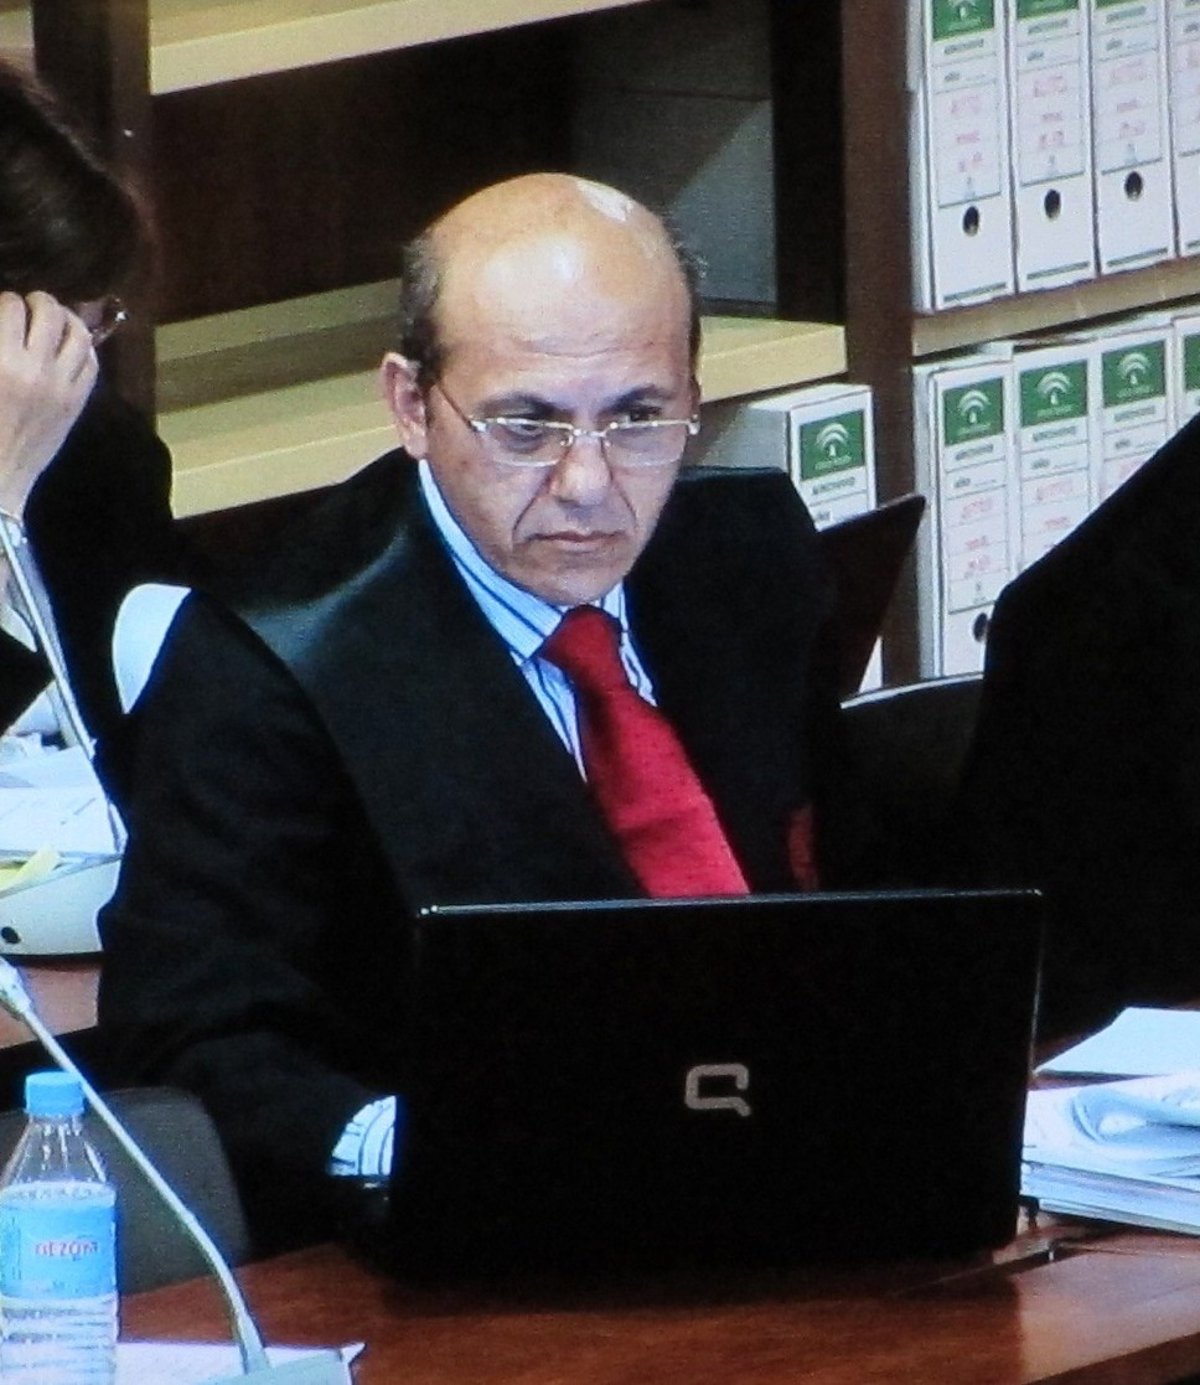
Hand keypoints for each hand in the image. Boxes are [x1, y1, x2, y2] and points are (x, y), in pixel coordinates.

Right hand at [0, 291, 98, 521]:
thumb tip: (4, 321)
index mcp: (2, 362)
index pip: (11, 307)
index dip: (5, 301)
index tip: (2, 308)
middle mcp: (38, 369)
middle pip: (50, 313)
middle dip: (38, 301)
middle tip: (30, 306)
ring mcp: (63, 387)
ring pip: (79, 335)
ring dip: (67, 319)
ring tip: (56, 319)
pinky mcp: (77, 404)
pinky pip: (92, 364)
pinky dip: (84, 348)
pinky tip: (72, 346)